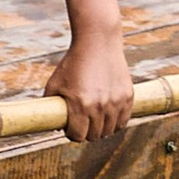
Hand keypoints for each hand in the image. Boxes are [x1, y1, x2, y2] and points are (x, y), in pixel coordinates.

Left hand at [45, 26, 135, 143]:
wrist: (97, 42)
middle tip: (83, 122)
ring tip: (94, 118)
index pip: (77, 136)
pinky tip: (108, 114)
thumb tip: (54, 125)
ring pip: (109, 131)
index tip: (71, 127)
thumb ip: (50, 105)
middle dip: (86, 131)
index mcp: (79, 105)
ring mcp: (115, 102)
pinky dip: (115, 122)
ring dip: (101, 127)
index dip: (72, 133)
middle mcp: (99, 106)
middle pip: (94, 136)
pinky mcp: (127, 97)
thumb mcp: (54, 83)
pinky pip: (123, 121)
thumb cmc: (73, 63)